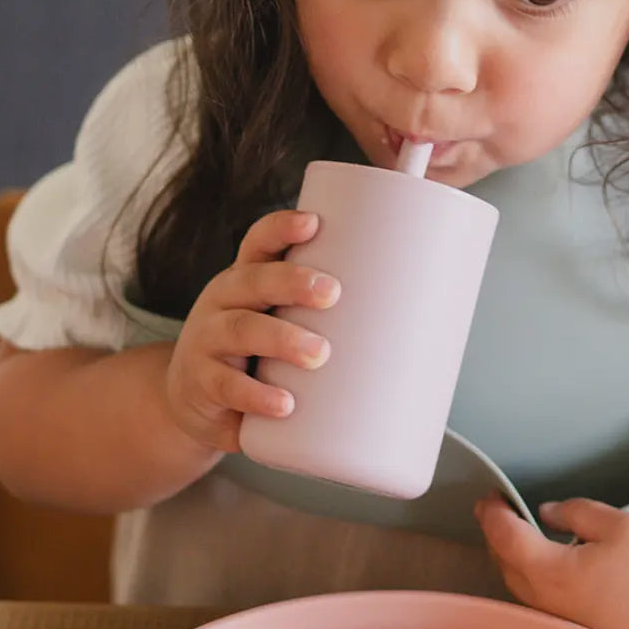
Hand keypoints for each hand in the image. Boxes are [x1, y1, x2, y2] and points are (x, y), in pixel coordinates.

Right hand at [164, 210, 340, 451]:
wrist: (198, 404)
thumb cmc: (261, 357)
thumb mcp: (286, 327)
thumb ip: (335, 320)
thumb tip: (431, 326)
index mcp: (249, 281)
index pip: (259, 243)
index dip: (282, 228)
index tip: (314, 223)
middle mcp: (224, 303)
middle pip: (254, 280)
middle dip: (293, 282)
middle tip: (333, 292)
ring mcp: (208, 343)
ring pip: (242, 329)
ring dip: (282, 338)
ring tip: (319, 353)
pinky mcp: (204, 386)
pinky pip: (227, 387)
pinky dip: (257, 396)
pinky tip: (283, 405)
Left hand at [476, 495, 628, 628]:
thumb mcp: (619, 525)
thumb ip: (574, 513)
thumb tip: (543, 514)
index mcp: (552, 573)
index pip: (504, 538)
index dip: (492, 514)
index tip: (490, 496)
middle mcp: (547, 605)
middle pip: (504, 565)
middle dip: (496, 535)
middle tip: (498, 510)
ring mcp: (559, 626)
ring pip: (518, 588)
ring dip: (510, 560)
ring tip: (515, 533)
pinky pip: (537, 604)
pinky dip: (529, 580)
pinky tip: (541, 566)